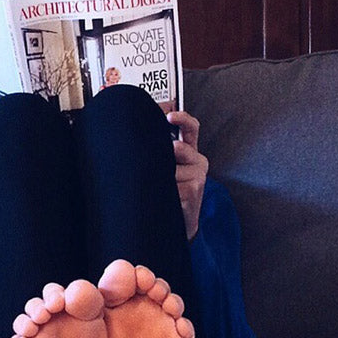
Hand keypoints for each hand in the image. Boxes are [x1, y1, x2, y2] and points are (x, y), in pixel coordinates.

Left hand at [167, 110, 207, 239]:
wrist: (179, 221)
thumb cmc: (169, 191)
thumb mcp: (164, 168)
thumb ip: (158, 150)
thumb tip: (140, 134)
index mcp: (189, 151)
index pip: (191, 128)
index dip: (182, 119)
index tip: (170, 116)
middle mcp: (197, 161)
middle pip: (178, 147)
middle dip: (163, 155)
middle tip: (156, 165)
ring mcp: (198, 175)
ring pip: (170, 167)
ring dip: (158, 177)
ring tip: (159, 187)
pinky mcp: (194, 190)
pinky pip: (171, 184)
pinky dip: (161, 189)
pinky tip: (163, 195)